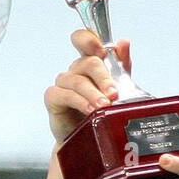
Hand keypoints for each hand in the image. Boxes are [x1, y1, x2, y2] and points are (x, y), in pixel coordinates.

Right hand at [44, 28, 130, 145]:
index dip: (90, 40)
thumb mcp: (118, 88)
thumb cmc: (100, 112)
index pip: (85, 39)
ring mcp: (63, 83)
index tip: (102, 51)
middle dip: (103, 78)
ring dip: (92, 93)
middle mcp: (76, 70)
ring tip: (104, 106)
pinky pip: (65, 95)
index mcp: (90, 62)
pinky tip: (89, 110)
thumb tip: (124, 43)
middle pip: (87, 62)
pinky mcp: (53, 98)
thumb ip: (121, 65)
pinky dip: (80, 102)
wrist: (89, 140)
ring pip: (77, 80)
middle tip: (113, 93)